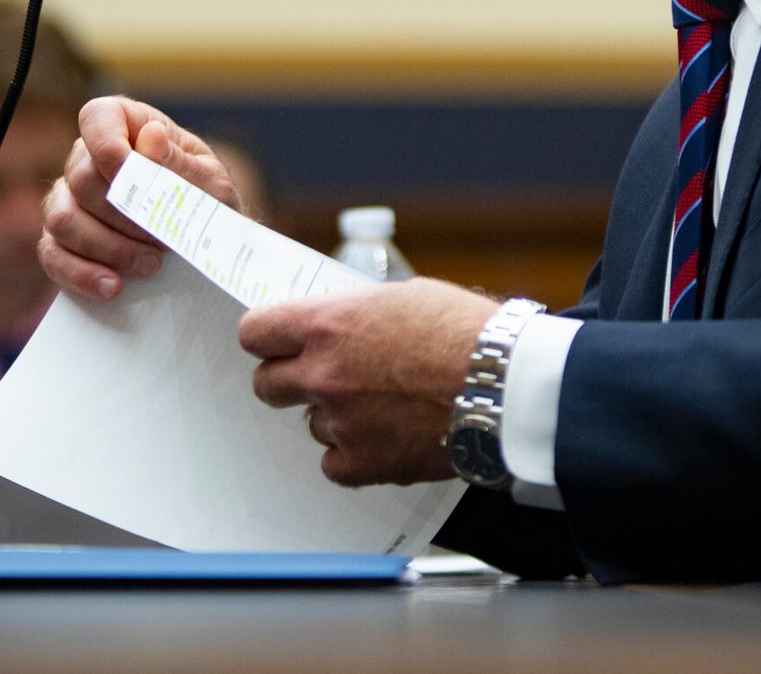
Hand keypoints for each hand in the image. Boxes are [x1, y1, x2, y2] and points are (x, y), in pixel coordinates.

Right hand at [38, 94, 238, 300]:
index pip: (98, 118)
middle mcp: (90, 158)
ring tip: (151, 264)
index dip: (108, 145)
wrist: (207, 245)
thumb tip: (151, 135)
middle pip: (82, 179)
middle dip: (125, 214)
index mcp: (130, 127)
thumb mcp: (210, 182)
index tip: (133, 174)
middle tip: (162, 239)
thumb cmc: (208, 202)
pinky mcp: (61, 240)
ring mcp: (69, 199)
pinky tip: (113, 287)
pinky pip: (52, 254)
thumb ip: (179, 162)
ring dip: (108, 246)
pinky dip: (81, 273)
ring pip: (62, 218)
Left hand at [241, 279, 499, 486]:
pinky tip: (384, 434)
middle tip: (319, 374)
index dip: (265, 336)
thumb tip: (337, 325)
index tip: (275, 341)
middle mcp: (324, 375)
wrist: (504, 384)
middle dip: (287, 378)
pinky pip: (334, 463)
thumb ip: (356, 314)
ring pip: (310, 423)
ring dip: (334, 414)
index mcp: (329, 325)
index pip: (256, 332)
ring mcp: (340, 423)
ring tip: (380, 402)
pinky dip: (354, 452)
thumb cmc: (464, 331)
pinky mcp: (363, 464)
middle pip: (266, 385)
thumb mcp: (403, 297)